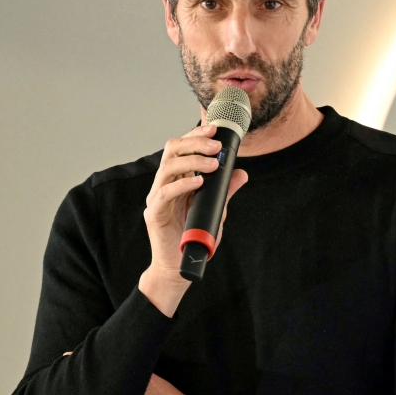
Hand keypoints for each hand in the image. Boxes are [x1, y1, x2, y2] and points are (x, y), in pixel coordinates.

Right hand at [139, 123, 247, 316]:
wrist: (179, 265)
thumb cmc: (194, 236)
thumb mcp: (216, 209)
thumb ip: (225, 191)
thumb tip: (241, 173)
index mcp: (177, 179)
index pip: (182, 148)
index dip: (196, 136)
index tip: (214, 130)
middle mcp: (164, 184)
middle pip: (172, 151)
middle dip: (194, 143)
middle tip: (216, 146)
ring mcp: (157, 197)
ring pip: (168, 167)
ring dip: (192, 161)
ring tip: (212, 164)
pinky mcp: (154, 213)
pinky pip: (165, 193)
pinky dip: (182, 184)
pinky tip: (198, 182)